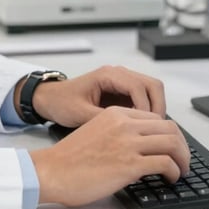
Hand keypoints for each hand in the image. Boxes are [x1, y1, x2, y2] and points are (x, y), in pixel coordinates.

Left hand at [21, 65, 165, 128]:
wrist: (50, 99)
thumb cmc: (62, 102)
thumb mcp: (79, 114)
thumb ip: (102, 121)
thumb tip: (123, 133)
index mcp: (108, 75)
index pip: (138, 87)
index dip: (145, 108)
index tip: (146, 127)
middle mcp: (118, 75)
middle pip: (152, 86)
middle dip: (158, 108)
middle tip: (155, 130)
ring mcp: (122, 83)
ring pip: (152, 91)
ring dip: (155, 110)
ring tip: (151, 132)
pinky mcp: (123, 93)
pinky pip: (144, 100)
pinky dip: (148, 113)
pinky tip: (143, 130)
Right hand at [30, 107, 189, 206]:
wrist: (52, 171)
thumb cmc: (69, 158)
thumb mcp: (96, 132)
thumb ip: (118, 132)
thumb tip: (140, 147)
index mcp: (116, 114)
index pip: (156, 118)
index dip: (170, 134)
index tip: (172, 147)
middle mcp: (124, 124)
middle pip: (170, 128)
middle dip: (182, 146)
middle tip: (182, 160)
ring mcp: (128, 143)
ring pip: (173, 143)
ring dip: (183, 159)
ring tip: (181, 170)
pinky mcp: (129, 164)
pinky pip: (165, 163)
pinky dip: (174, 171)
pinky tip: (171, 178)